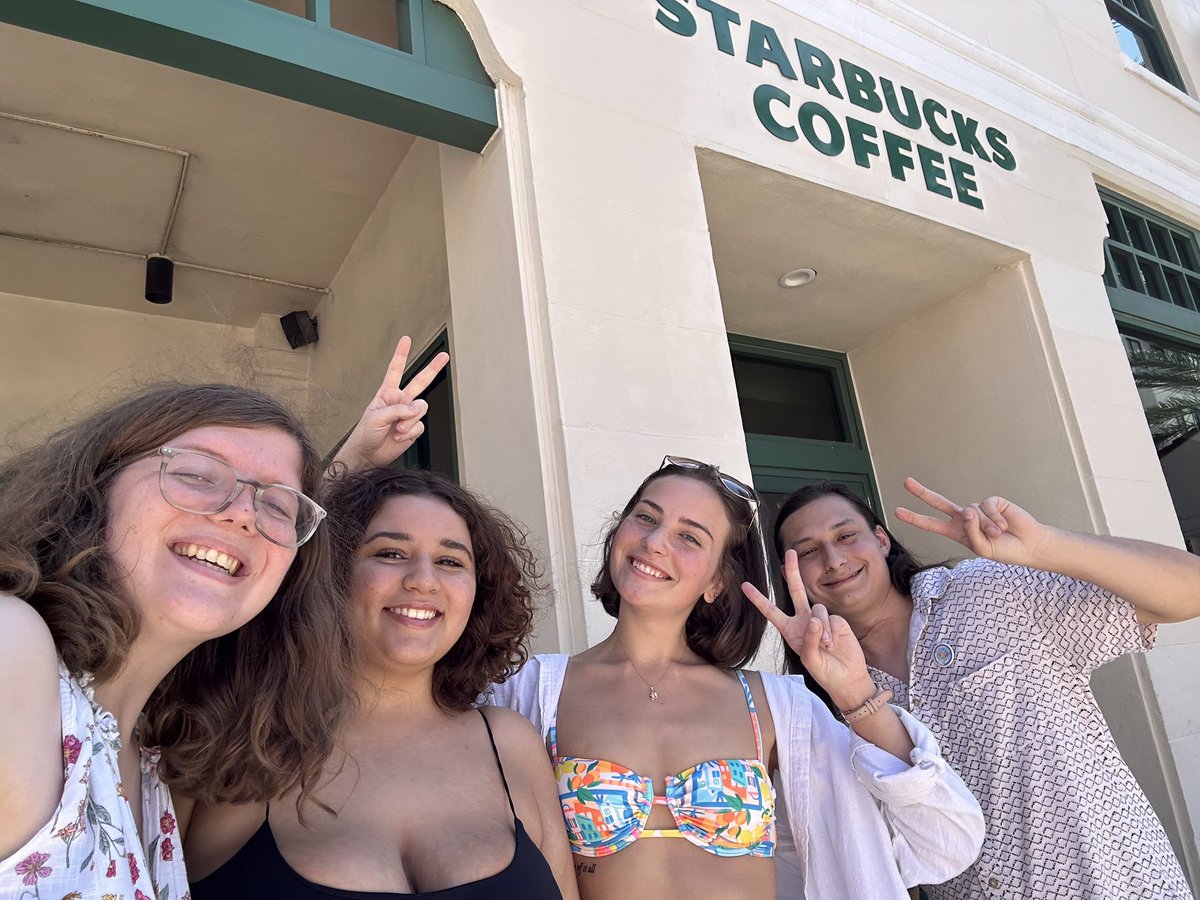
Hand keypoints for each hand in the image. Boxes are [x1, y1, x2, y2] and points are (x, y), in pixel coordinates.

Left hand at [331, 337, 448, 471]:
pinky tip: (399, 437)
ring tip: (396, 429)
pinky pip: (419, 426)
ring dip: (409, 420)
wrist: (367, 455)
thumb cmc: (365, 434)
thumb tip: (417, 409)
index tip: (406, 339)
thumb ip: (397, 410)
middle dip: (432, 368)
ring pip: (421, 409)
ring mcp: (408, 415)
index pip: (395, 370)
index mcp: (387, 393)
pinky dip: (409, 432)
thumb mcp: (376, 417)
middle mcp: (400, 401)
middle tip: (444, 356)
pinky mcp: (413, 428)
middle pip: (420, 382)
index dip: (401, 354)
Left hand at [742, 550, 876, 709]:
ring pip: (816, 611)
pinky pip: (830, 619)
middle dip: (793, 572)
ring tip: (826, 647)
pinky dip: (830, 632)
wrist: (847, 677)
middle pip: (796, 591)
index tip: (744, 586)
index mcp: (790, 630)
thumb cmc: (824, 671)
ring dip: (821, 629)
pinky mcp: (837, 620)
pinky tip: (834, 644)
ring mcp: (821, 619)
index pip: (771, 611)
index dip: (758, 599)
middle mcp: (804, 620)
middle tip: (791, 552)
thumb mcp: (810, 660)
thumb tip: (814, 620)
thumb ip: (809, 640)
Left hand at [895, 477, 1050, 566]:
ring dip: (987, 527)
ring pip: (972, 512)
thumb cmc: (1004, 550)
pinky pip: (987, 506)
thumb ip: (970, 532)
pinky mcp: (992, 502)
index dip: (915, 518)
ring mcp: (977, 509)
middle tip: (905, 482)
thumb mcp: (981, 549)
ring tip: (999, 534)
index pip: (932, 524)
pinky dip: (995, 518)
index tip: (897, 512)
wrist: (1028, 545)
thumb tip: (966, 509)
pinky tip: (1004, 525)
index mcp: (957, 532)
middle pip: (939, 503)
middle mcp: (964, 518)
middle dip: (922, 493)